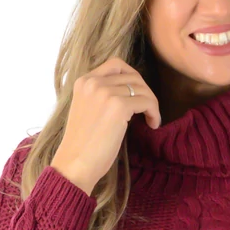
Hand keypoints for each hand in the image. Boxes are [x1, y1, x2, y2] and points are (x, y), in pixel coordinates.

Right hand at [51, 57, 160, 191]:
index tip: (138, 95)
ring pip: (142, 88)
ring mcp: (105, 92)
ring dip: (151, 104)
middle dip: (145, 92)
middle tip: (148, 110)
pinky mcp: (118, 106)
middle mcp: (93, 82)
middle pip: (132, 76)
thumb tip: (130, 92)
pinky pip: (147, 102)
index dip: (133, 77)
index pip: (116, 65)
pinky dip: (154, 112)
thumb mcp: (88, 110)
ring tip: (151, 120)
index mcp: (84, 81)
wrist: (74, 164)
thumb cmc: (83, 145)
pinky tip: (153, 125)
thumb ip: (101, 96)